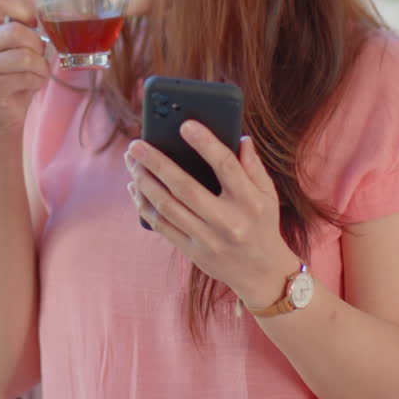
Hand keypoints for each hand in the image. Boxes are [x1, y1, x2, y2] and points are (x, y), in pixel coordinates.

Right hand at [0, 0, 49, 139]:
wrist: (4, 117)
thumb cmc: (15, 75)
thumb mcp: (19, 40)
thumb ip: (21, 12)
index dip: (25, 6)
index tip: (34, 22)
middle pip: (16, 31)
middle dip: (37, 44)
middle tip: (37, 55)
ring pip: (25, 56)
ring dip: (41, 66)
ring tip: (35, 73)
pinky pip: (26, 77)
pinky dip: (38, 82)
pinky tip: (29, 86)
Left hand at [125, 121, 299, 308]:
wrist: (262, 273)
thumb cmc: (262, 224)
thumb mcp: (267, 195)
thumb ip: (253, 166)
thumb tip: (240, 137)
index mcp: (249, 201)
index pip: (226, 166)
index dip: (206, 143)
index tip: (185, 125)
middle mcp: (227, 221)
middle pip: (184, 187)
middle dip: (156, 163)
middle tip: (136, 144)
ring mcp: (207, 239)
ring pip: (167, 206)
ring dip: (144, 181)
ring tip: (131, 162)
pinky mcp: (192, 251)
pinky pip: (161, 225)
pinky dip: (144, 205)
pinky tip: (135, 187)